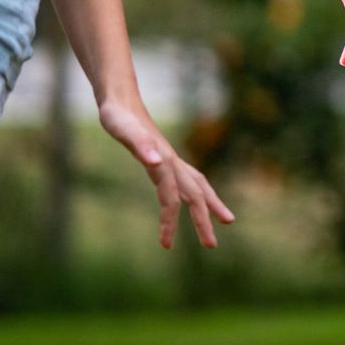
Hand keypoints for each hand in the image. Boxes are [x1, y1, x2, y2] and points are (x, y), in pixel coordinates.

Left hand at [99, 100, 234, 248]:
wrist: (120, 98)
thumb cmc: (117, 116)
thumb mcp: (122, 130)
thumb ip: (140, 144)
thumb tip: (157, 161)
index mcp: (163, 160)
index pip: (171, 197)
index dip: (169, 220)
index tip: (165, 244)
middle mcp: (172, 161)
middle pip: (195, 194)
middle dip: (203, 220)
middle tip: (212, 246)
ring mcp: (171, 159)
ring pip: (198, 186)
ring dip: (210, 205)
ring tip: (227, 220)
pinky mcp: (166, 158)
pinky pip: (187, 181)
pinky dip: (195, 193)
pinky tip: (194, 199)